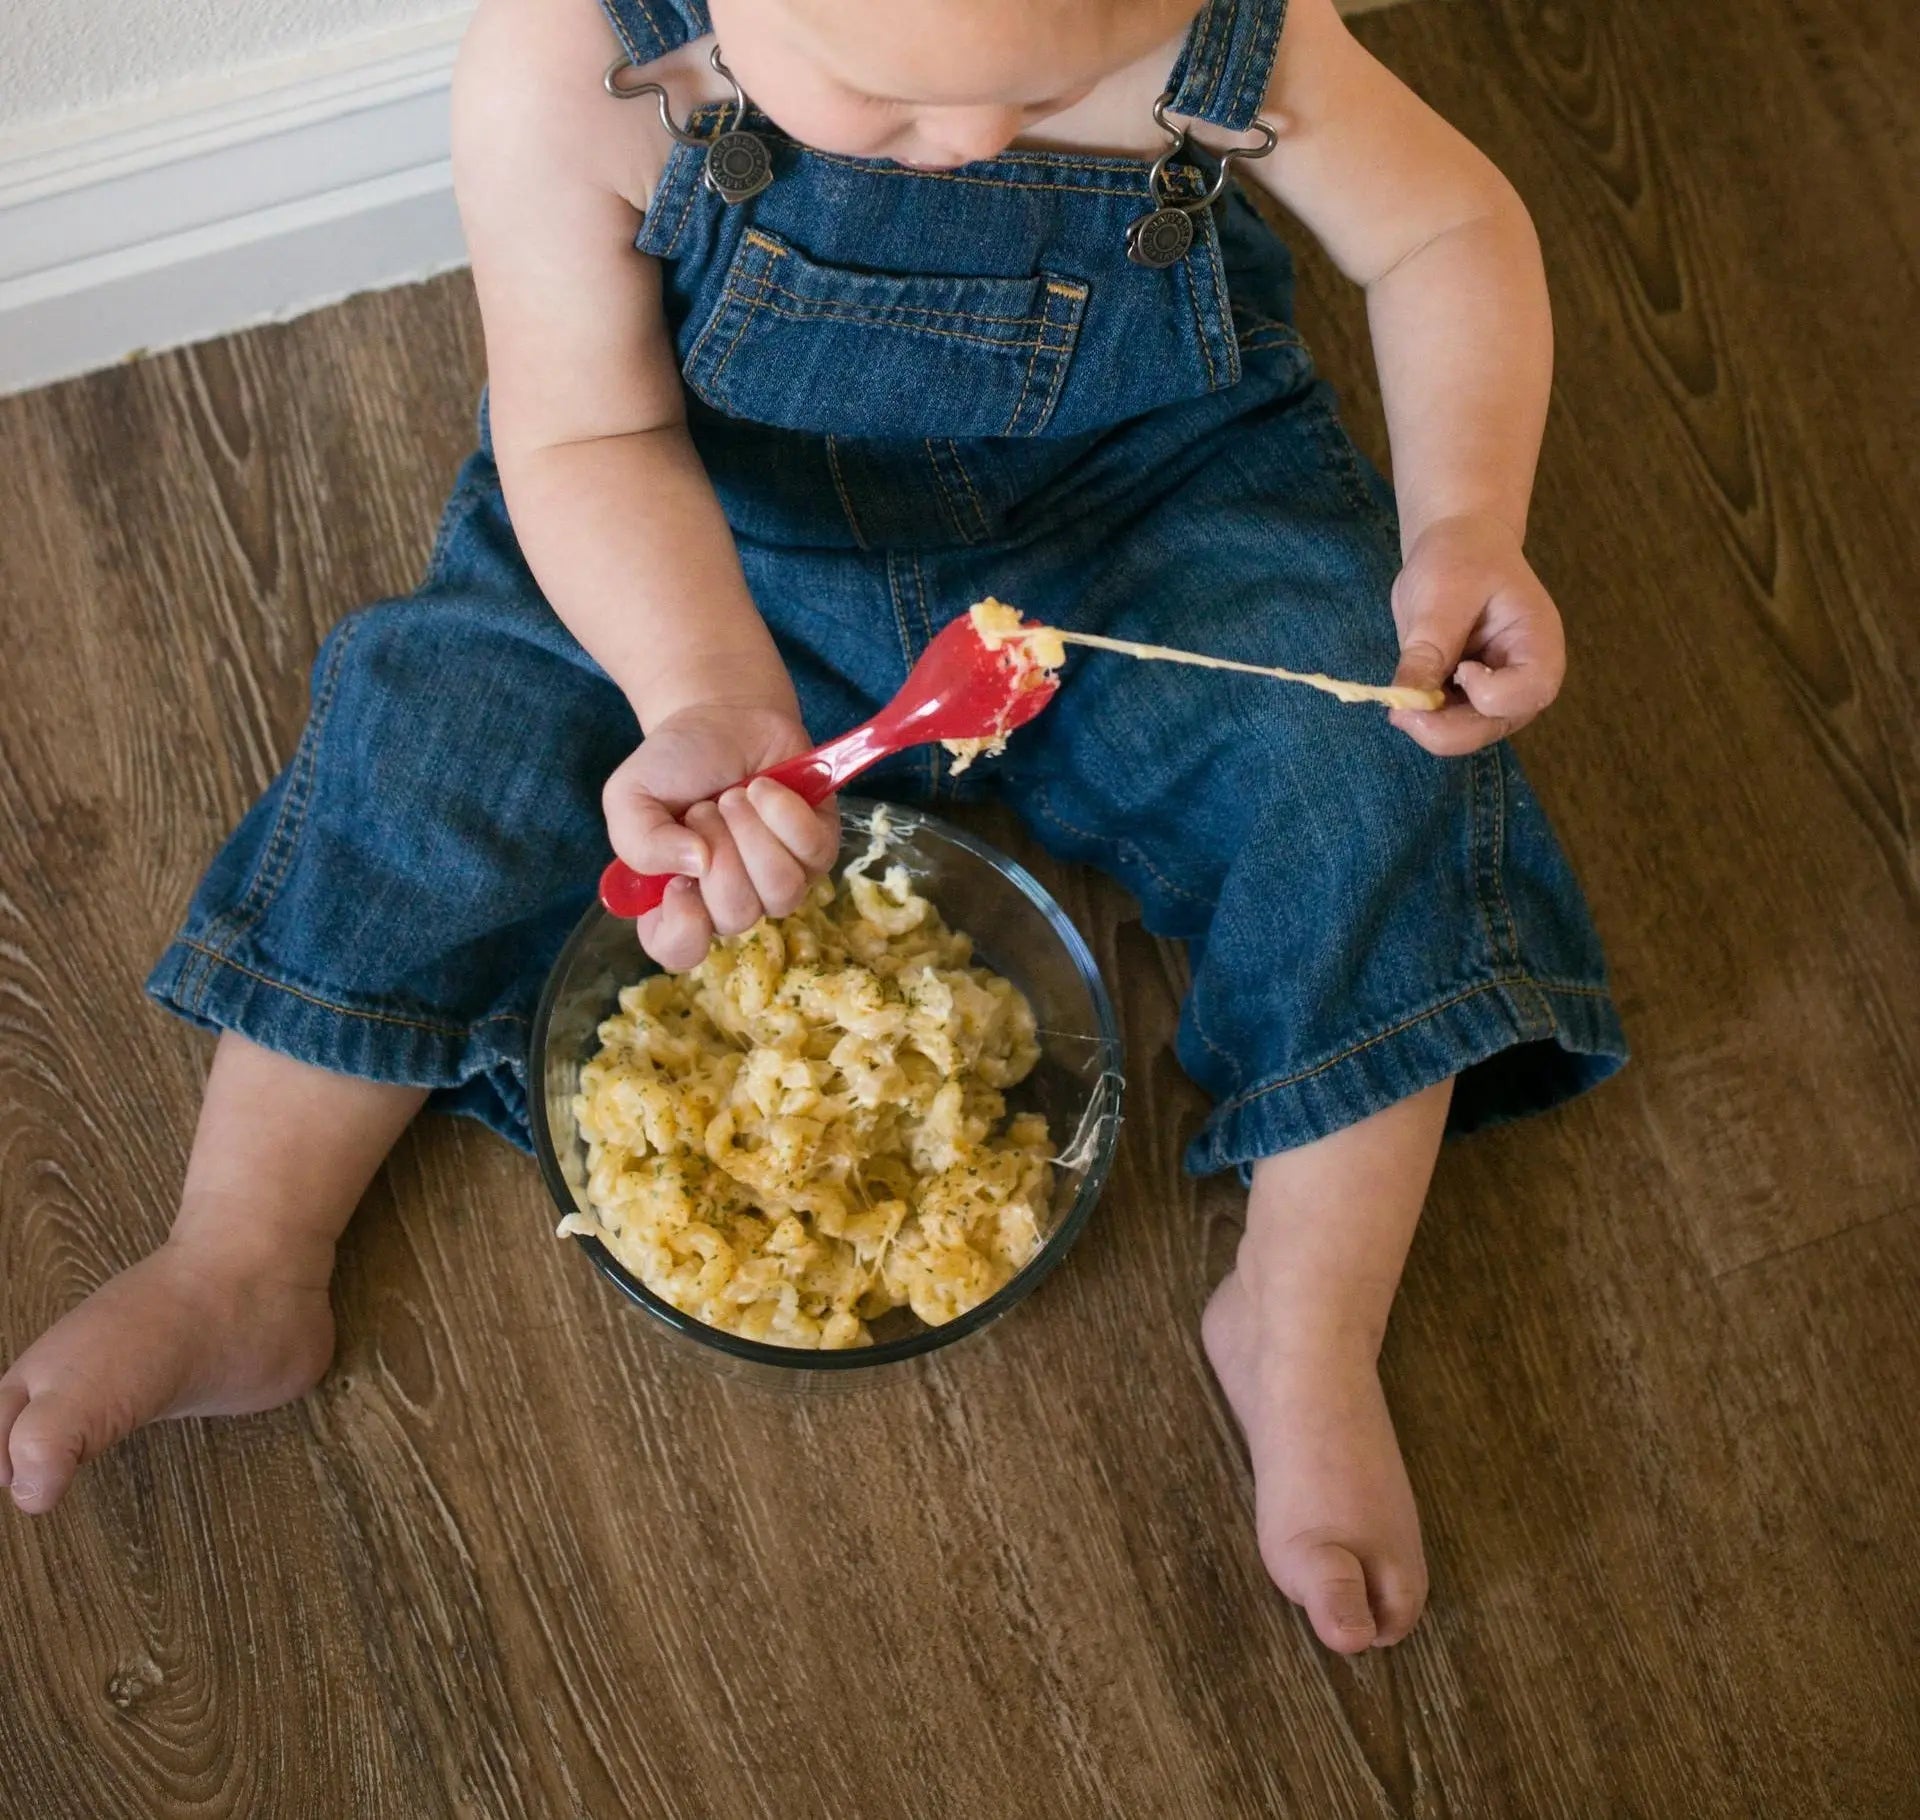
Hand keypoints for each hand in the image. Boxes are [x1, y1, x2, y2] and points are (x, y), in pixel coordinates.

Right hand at [602, 700, 838, 970]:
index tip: (678, 881)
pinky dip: (784, 814)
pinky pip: (813, 855)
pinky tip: (765, 788)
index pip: (680, 951)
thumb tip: (694, 865)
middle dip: (719, 851)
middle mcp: (730, 898)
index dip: (683, 926)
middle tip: (706, 808)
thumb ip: (639, 840)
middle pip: (736, 917)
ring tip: (735, 797)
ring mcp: (778, 879)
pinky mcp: (817, 851)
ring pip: (780, 893)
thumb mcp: (630, 796)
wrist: (722, 715)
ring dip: (752, 835)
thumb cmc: (675, 764)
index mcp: (677, 900)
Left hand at [1386, 514, 1566, 756]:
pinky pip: (1447, 725)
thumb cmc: (1462, 558)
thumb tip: (1406, 702)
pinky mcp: (1470, 699)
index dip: (1486, 693)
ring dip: (1429, 726)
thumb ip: (1430, 648)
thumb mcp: (1443, 594)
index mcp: (1540, 646)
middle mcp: (1526, 681)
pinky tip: (1406, 696)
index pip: (1526, 694)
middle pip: (1492, 727)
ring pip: (1466, 735)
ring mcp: (1499, 695)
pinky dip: (1422, 718)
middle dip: (1443, 728)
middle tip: (1398, 709)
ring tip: (1400, 698)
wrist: (1459, 546)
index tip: (1460, 666)